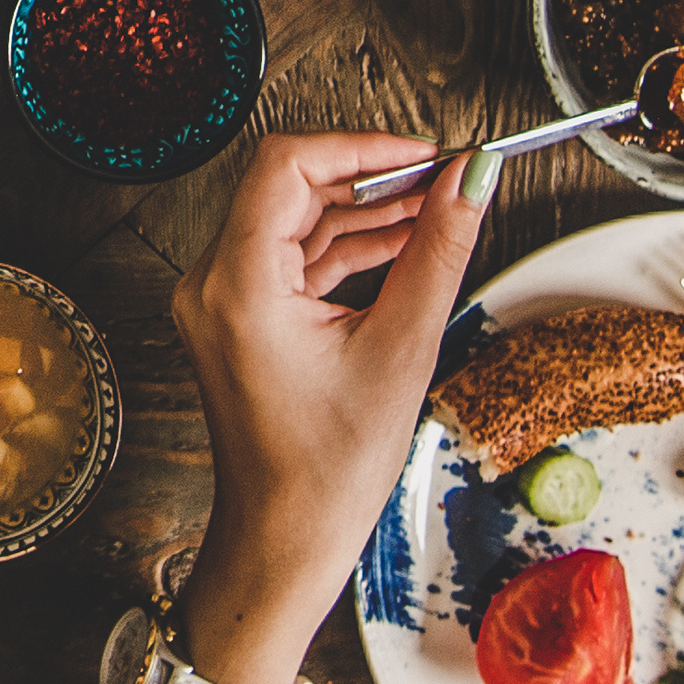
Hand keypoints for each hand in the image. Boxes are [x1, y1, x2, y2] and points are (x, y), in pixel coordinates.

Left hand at [167, 128, 485, 683]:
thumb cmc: (329, 469)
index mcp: (237, 284)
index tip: (424, 153)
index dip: (361, 145)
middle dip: (373, 177)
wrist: (285, 538)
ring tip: (440, 210)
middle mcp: (213, 283)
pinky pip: (292, 259)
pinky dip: (346, 249)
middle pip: (291, 188)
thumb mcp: (402, 348)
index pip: (286, 164)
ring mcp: (220, 301)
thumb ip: (438, 252)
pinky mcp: (238, 318)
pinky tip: (406, 246)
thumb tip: (471, 182)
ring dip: (366, 212)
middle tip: (446, 178)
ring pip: (295, 222)